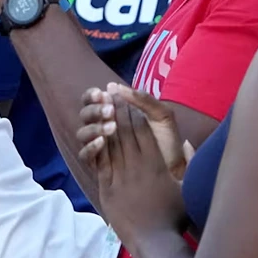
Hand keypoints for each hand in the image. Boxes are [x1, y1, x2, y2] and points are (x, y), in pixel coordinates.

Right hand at [77, 84, 194, 180]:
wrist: (175, 171)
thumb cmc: (167, 142)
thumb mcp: (161, 116)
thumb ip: (144, 99)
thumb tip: (116, 86)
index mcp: (113, 114)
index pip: (92, 100)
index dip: (93, 95)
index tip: (104, 93)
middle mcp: (101, 128)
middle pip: (84, 115)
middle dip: (94, 110)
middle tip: (110, 110)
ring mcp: (99, 147)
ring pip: (82, 134)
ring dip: (94, 127)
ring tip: (112, 128)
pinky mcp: (99, 165)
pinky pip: (84, 155)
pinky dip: (90, 147)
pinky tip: (102, 142)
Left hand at [94, 95, 188, 239]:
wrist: (154, 241)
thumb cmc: (174, 217)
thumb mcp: (187, 187)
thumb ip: (190, 163)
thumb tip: (188, 143)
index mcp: (155, 165)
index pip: (142, 132)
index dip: (134, 113)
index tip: (128, 98)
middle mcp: (136, 167)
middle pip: (124, 133)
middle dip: (117, 111)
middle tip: (109, 93)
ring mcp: (119, 177)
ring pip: (111, 145)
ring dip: (105, 125)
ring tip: (100, 108)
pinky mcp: (107, 189)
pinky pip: (101, 162)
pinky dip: (97, 147)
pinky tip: (93, 135)